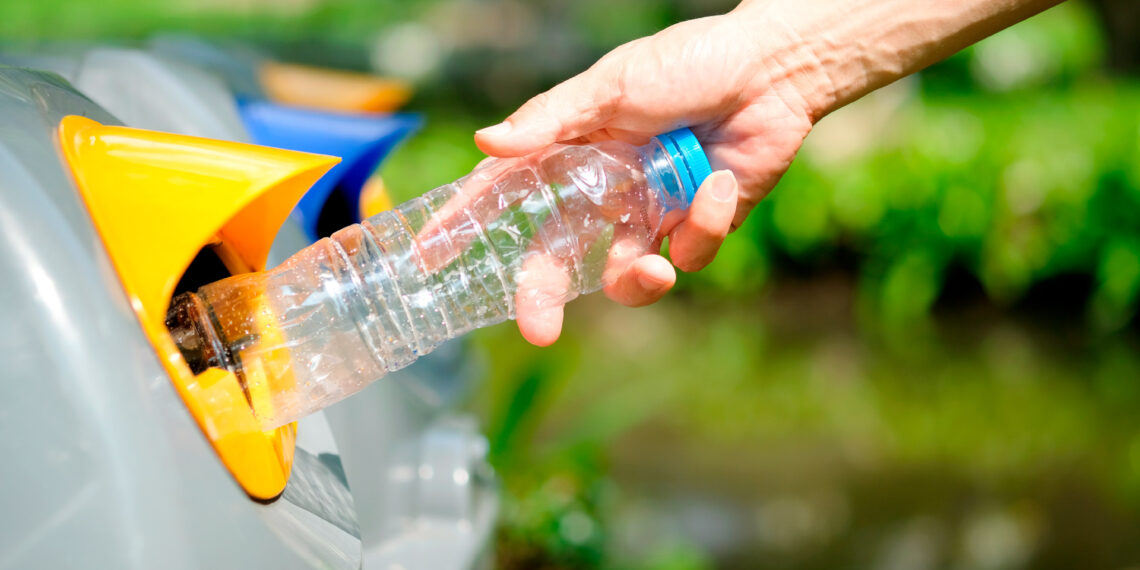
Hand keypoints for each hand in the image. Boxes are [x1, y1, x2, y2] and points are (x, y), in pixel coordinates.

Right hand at [475, 8, 817, 344]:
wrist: (771, 71)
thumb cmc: (687, 64)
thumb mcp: (612, 86)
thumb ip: (552, 120)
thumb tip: (485, 145)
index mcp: (573, 154)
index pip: (507, 194)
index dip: (467, 223)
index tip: (431, 256)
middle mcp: (603, 191)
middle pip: (556, 258)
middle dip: (542, 297)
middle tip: (539, 331)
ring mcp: (649, 213)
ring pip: (624, 276)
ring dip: (638, 282)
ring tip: (656, 270)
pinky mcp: (695, 226)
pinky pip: (687, 253)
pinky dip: (703, 223)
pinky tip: (717, 182)